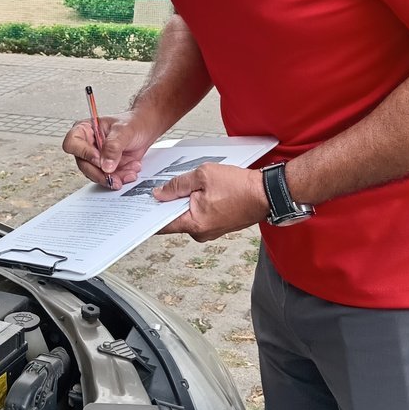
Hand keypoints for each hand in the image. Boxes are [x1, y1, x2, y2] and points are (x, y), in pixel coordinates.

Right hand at [61, 110, 161, 188]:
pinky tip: (131, 171)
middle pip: (83, 164)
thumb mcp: (123, 130)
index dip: (83, 153)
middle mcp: (87, 145)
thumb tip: (105, 165)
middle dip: (100, 173)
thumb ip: (113, 146)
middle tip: (114, 176)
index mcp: (85, 129)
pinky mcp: (106, 168)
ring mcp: (95, 158)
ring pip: (96, 175)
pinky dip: (120, 178)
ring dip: (113, 177)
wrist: (146, 130)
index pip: (72, 143)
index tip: (98, 159)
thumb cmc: (133, 123)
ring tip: (130, 171)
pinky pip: (108, 179)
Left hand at [154, 164, 268, 240]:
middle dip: (171, 203)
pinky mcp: (217, 227)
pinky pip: (200, 216)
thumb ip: (177, 185)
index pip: (162, 225)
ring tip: (194, 186)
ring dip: (186, 201)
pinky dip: (197, 204)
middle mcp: (201, 233)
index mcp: (195, 224)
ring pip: (188, 216)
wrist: (266, 193)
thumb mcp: (203, 176)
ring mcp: (210, 232)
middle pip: (175, 218)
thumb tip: (159, 193)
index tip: (142, 206)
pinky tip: (204, 191)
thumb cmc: (239, 186)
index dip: (151, 214)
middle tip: (169, 186)